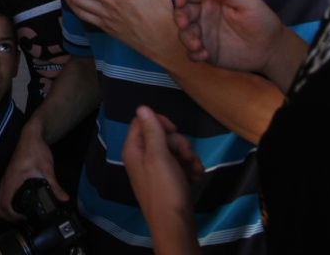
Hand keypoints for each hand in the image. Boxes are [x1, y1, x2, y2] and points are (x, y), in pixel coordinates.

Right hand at [0, 125, 63, 221]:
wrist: (30, 135)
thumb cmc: (36, 149)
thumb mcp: (47, 168)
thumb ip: (55, 185)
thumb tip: (64, 198)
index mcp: (11, 180)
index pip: (3, 204)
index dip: (12, 216)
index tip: (24, 218)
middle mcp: (5, 181)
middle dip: (7, 217)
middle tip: (23, 219)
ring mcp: (5, 179)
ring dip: (7, 210)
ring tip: (23, 214)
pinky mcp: (9, 178)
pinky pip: (3, 195)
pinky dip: (8, 203)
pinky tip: (22, 203)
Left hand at [123, 106, 201, 254]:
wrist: (175, 224)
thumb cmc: (165, 189)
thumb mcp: (158, 156)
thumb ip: (151, 131)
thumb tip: (142, 107)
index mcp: (134, 149)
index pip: (142, 121)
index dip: (159, 122)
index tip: (174, 130)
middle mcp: (141, 156)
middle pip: (161, 135)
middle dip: (179, 144)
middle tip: (188, 157)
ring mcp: (154, 168)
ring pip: (172, 149)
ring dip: (187, 157)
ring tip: (196, 170)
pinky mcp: (166, 178)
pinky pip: (177, 163)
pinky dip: (188, 167)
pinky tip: (195, 176)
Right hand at [173, 0, 288, 72]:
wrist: (271, 50)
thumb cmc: (262, 21)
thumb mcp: (249, 3)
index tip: (180, 1)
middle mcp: (204, 15)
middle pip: (182, 11)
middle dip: (179, 17)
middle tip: (184, 25)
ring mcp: (203, 34)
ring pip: (184, 33)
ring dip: (186, 38)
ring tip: (198, 46)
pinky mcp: (205, 50)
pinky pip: (191, 52)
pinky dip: (193, 53)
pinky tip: (205, 55)